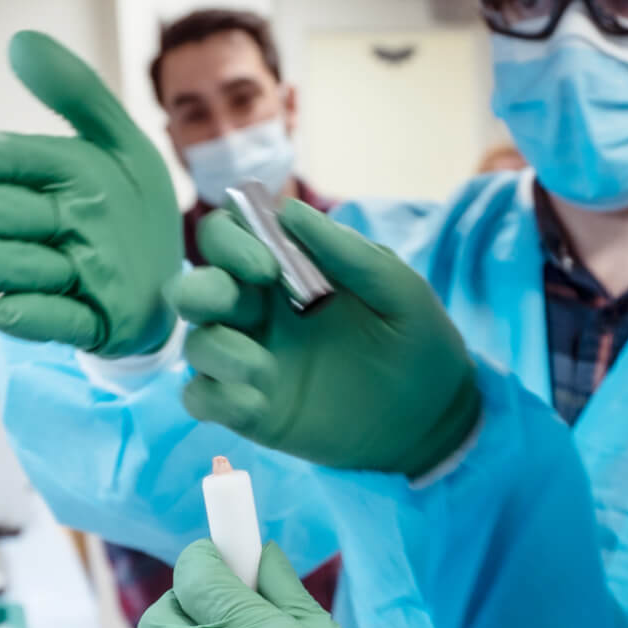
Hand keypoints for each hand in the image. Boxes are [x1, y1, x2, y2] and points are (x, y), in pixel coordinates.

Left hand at [0, 31, 180, 357]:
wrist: (174, 289)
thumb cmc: (127, 209)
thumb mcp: (118, 143)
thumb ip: (73, 91)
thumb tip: (19, 40)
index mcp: (92, 169)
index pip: (18, 157)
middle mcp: (95, 220)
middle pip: (9, 212)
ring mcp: (100, 275)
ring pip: (25, 266)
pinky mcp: (105, 322)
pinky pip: (65, 321)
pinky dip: (34, 318)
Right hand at [166, 202, 480, 475]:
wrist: (435, 417)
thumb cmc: (418, 342)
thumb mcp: (396, 289)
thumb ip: (345, 250)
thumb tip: (287, 210)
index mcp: (284, 275)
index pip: (226, 239)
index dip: (229, 241)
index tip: (266, 263)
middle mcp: (258, 315)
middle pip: (193, 289)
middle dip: (200, 290)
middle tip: (248, 303)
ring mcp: (252, 364)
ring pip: (195, 345)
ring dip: (217, 350)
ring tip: (262, 369)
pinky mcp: (251, 412)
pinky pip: (200, 398)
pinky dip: (213, 397)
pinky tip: (255, 401)